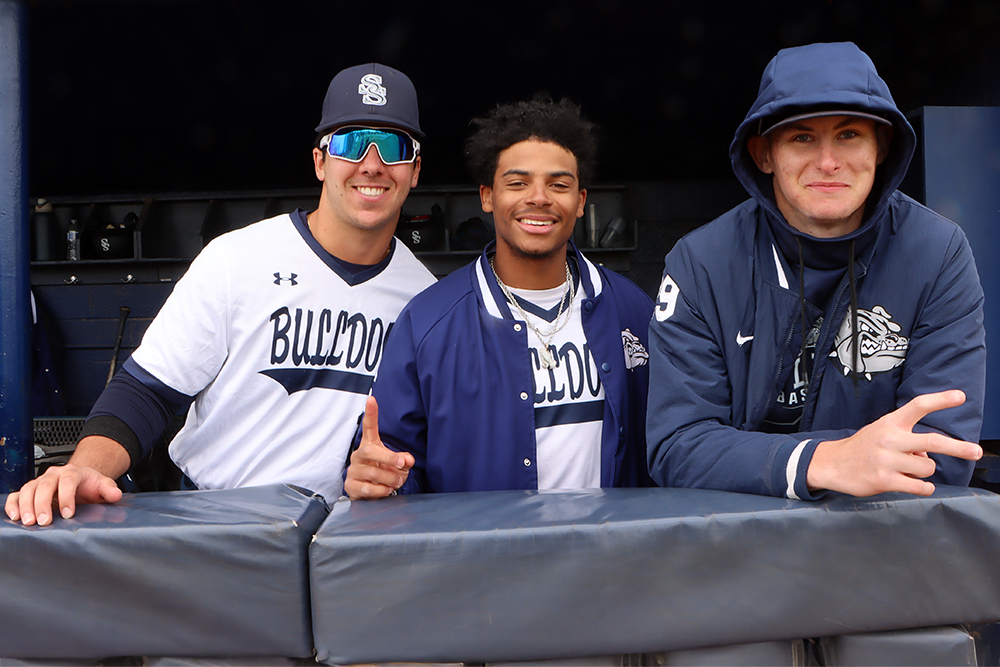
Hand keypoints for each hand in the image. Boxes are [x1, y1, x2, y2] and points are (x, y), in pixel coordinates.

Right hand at [5, 463, 122, 525]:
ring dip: (26, 506)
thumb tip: (115, 495)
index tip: (68, 514)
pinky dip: (13, 504)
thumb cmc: (89, 484)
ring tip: (29, 522)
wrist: (80, 480)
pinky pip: (16, 494)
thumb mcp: (102, 485)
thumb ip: (109, 489)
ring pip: (28, 490)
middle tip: (44, 521)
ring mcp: (39, 481)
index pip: (68, 481)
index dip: (67, 497)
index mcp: (72, 471)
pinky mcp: (29, 490)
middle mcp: (53, 474)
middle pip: (44, 485)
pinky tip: (15, 516)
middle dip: (42, 504)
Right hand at [344, 396, 414, 499]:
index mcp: (370, 445)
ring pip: (372, 473)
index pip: (369, 426)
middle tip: (402, 464)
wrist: (371, 495)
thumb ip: (404, 460)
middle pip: (369, 451)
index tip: (372, 399)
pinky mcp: (350, 486)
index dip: (370, 413)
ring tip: (396, 481)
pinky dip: (381, 491)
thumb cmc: (383, 474)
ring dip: (389, 478)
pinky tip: (385, 490)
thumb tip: (408, 460)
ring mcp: (353, 470)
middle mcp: (359, 455)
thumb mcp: (398, 466)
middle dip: (389, 458)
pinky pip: (367, 488)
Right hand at [807, 390, 982, 496]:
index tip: (961, 396)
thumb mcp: (881, 433)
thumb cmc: (862, 448)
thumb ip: (906, 439)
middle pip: (933, 442)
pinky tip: (913, 484)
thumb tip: (929, 456)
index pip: (918, 406)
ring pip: (927, 468)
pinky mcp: (884, 480)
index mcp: (890, 423)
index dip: (941, 400)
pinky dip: (922, 487)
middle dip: (958, 448)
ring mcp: (886, 460)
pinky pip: (919, 486)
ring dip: (924, 472)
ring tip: (905, 470)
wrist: (832, 464)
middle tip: (976, 452)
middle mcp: (889, 439)